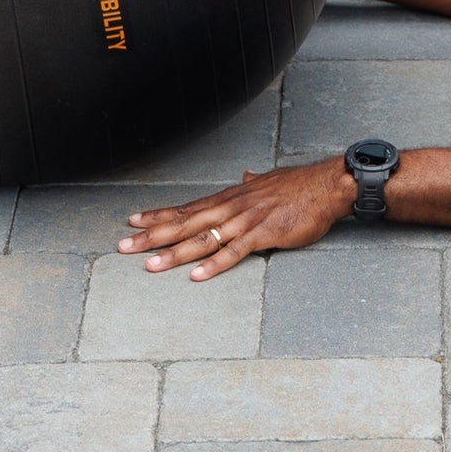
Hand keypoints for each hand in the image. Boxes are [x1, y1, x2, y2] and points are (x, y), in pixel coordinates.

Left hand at [119, 158, 351, 278]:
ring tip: (150, 265)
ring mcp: (246, 221)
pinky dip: (215, 264)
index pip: (187, 208)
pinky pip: (235, 252)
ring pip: (203, 239)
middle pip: (185, 223)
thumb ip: (252, 183)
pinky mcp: (265, 234)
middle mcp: (232, 207)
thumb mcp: (269, 181)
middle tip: (123, 245)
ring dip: (175, 253)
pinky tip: (197, 275)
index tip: (133, 220)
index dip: (159, 215)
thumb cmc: (300, 185)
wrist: (327, 185)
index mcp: (231, 197)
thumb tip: (244, 176)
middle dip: (152, 235)